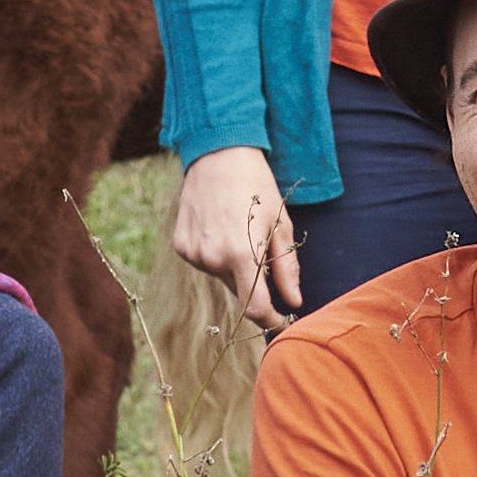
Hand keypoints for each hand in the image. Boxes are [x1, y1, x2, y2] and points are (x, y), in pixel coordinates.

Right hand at [168, 144, 302, 332]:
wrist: (218, 155)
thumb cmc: (256, 187)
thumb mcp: (280, 226)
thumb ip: (286, 268)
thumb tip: (295, 302)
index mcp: (241, 255)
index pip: (255, 308)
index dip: (271, 320)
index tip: (282, 320)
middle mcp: (212, 259)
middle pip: (240, 292)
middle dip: (256, 283)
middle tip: (263, 251)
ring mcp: (193, 253)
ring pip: (222, 277)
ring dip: (235, 267)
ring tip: (240, 231)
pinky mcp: (181, 246)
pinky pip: (205, 264)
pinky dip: (217, 256)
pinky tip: (221, 228)